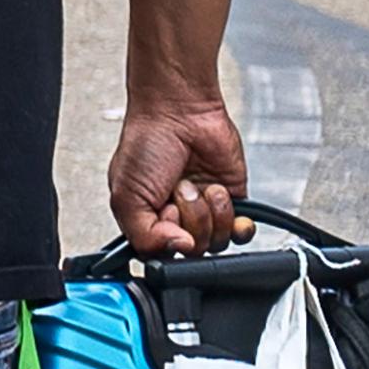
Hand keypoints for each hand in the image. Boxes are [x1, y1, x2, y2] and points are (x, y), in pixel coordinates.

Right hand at [108, 81, 250, 251]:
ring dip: (209, 211)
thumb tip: (178, 251)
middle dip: (190, 219)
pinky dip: (238, 221)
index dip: (169, 241)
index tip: (166, 215)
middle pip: (195, 250)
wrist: (179, 112)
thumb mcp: (126, 196)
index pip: (164, 256)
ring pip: (218, 241)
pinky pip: (241, 231)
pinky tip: (222, 200)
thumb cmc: (147, 143)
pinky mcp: (232, 201)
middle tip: (179, 191)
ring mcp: (205, 212)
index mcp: (148, 223)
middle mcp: (177, 221)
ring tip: (196, 184)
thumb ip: (144, 237)